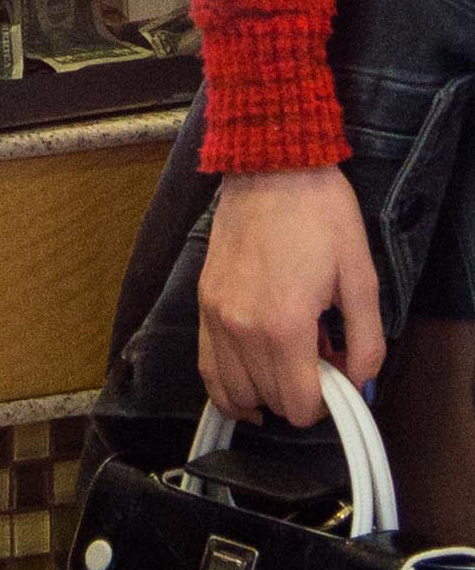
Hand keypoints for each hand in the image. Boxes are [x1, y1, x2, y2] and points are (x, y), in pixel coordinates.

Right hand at [198, 167, 385, 426]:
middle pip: (268, 400)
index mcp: (283, 325)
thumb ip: (366, 342)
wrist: (271, 164)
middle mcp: (241, 328)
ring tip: (286, 363)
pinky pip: (206, 365)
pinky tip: (250, 377)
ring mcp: (215, 315)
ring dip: (263, 392)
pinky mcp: (202, 300)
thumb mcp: (361, 276)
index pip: (298, 405)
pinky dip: (227, 383)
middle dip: (298, 392)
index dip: (325, 403)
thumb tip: (357, 383)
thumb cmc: (321, 215)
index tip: (337, 376)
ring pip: (232, 391)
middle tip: (318, 358)